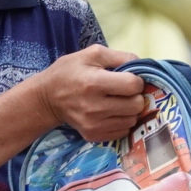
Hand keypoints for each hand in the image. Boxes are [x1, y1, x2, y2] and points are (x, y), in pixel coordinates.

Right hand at [32, 45, 147, 141]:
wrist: (47, 98)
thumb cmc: (70, 72)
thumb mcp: (91, 54)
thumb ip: (119, 56)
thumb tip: (143, 65)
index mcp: (94, 83)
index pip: (133, 85)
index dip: (136, 80)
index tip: (128, 78)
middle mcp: (94, 107)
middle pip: (136, 105)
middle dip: (135, 96)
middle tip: (124, 91)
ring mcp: (94, 124)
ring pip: (132, 120)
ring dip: (129, 110)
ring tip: (117, 102)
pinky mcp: (93, 136)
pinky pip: (122, 132)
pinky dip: (121, 122)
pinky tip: (111, 113)